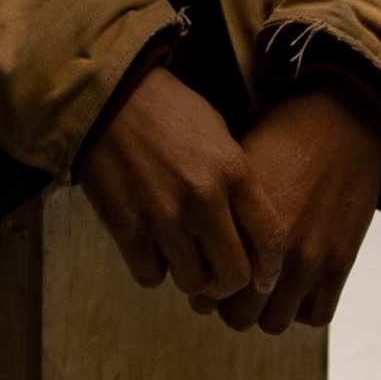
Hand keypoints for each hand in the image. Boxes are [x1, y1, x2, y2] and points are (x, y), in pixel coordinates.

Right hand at [75, 67, 265, 310]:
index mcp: (234, 171)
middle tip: (218, 274)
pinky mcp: (127, 227)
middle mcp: (204, 198)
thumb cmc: (170, 112)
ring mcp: (164, 216)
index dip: (270, 270)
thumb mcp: (219, 135)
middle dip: (228, 282)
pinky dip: (154, 268)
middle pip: (232, 275)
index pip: (269, 240)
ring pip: (192, 283)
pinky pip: (151, 276)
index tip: (264, 281)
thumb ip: (237, 183)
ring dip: (190, 275)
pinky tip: (152, 246)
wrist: (110, 96)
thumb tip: (250, 235)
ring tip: (182, 254)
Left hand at [223, 85, 380, 332]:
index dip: (204, 290)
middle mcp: (270, 248)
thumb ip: (215, 213)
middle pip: (238, 316)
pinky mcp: (340, 262)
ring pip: (274, 322)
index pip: (207, 291)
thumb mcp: (235, 169)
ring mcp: (309, 259)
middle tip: (234, 287)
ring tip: (266, 289)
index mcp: (238, 225)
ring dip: (267, 311)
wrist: (339, 119)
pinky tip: (297, 286)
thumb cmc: (280, 135)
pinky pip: (317, 315)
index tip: (210, 275)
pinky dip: (303, 308)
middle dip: (232, 306)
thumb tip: (191, 245)